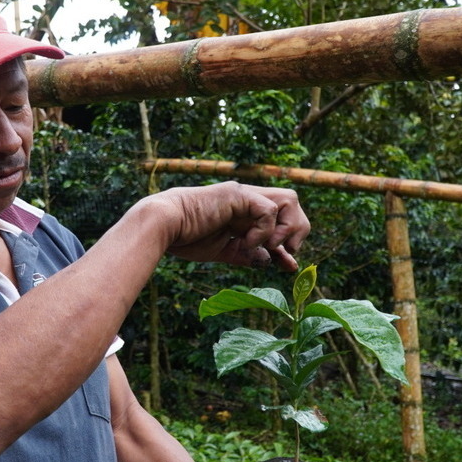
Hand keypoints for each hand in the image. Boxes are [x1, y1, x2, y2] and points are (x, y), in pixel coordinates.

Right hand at [146, 182, 309, 270]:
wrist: (164, 227)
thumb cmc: (186, 238)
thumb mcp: (225, 251)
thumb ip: (247, 254)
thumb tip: (270, 261)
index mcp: (245, 212)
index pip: (281, 220)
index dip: (290, 243)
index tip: (288, 266)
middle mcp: (248, 200)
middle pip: (293, 202)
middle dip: (297, 230)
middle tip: (283, 251)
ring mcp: (244, 195)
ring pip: (289, 200)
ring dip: (286, 228)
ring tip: (269, 245)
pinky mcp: (238, 195)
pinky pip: (269, 211)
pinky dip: (264, 231)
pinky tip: (246, 242)